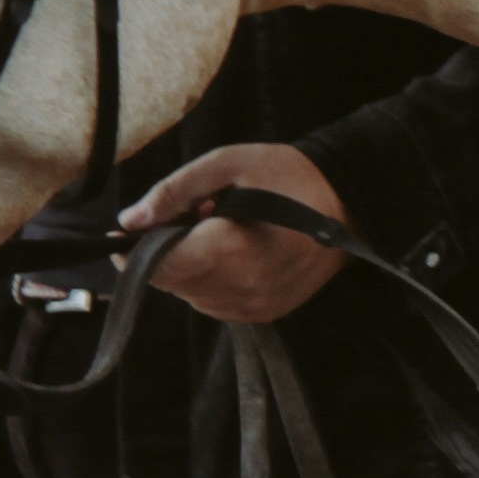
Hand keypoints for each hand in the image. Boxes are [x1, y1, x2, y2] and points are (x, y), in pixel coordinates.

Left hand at [123, 142, 349, 324]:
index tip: (129, 231)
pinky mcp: (264, 313)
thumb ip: (173, 192)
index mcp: (233, 250)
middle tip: (194, 214)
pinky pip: (213, 301)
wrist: (351, 203)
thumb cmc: (289, 176)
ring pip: (190, 293)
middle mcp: (242, 288)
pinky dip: (210, 277)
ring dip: (189, 264)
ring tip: (220, 229)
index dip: (133, 251)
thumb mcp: (227, 164)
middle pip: (172, 281)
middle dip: (167, 250)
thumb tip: (127, 222)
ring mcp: (255, 306)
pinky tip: (234, 249)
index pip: (159, 267)